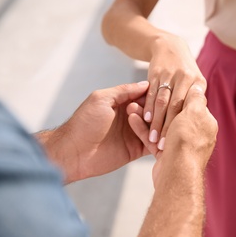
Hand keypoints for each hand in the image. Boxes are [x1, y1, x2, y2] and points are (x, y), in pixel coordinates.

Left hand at [37, 81, 151, 183]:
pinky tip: (161, 139)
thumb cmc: (84, 123)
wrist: (74, 152)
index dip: (154, 96)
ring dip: (158, 126)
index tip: (160, 96)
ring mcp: (134, 134)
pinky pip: (152, 145)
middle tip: (153, 114)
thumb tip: (146, 84)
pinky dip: (159, 142)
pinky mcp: (136, 150)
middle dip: (158, 111)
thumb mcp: (102, 99)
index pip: (146, 96)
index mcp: (123, 103)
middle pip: (154, 112)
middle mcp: (131, 117)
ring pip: (155, 127)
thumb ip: (123, 91)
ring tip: (156, 126)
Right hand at [127, 84, 217, 186]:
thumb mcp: (195, 113)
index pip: (190, 103)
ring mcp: (179, 145)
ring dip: (146, 116)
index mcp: (204, 123)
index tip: (164, 85)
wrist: (178, 173)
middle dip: (157, 107)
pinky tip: (131, 118)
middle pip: (173, 114)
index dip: (176, 93)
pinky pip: (152, 138)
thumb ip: (196, 99)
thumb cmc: (187, 140)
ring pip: (160, 125)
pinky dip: (142, 129)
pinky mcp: (165, 154)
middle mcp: (193, 133)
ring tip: (131, 107)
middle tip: (143, 96)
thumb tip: (197, 88)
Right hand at [144, 34, 206, 150]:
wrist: (170, 48)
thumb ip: (195, 102)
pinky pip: (152, 94)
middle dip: (169, 128)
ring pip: (163, 102)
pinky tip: (146, 120)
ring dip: (157, 121)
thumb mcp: (194, 83)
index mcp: (198, 83)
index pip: (191, 110)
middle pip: (176, 108)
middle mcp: (186, 78)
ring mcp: (171, 75)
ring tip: (152, 138)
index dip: (185, 128)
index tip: (180, 145)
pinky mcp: (157, 73)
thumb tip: (198, 127)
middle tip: (163, 146)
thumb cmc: (183, 73)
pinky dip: (149, 108)